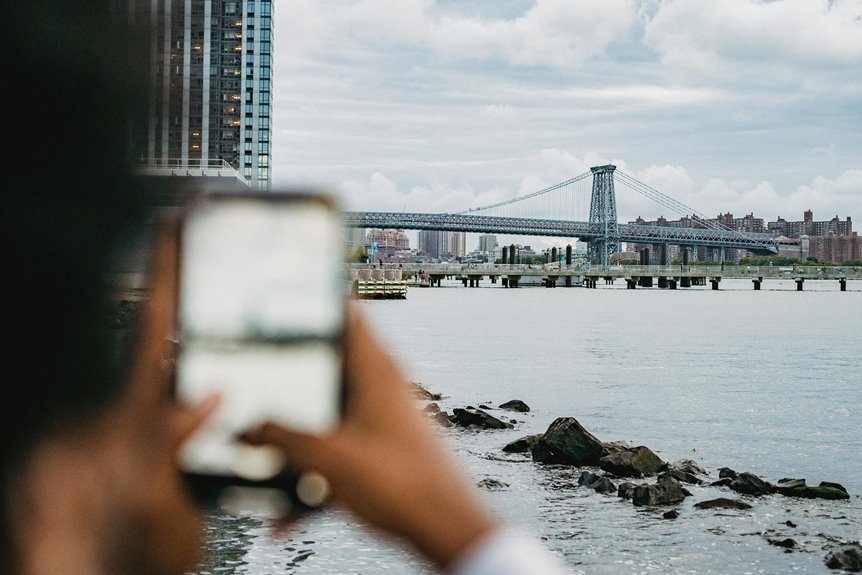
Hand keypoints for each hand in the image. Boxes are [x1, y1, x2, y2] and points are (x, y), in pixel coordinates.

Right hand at [243, 305, 495, 569]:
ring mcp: (382, 421)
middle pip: (327, 369)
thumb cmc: (404, 485)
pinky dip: (312, 478)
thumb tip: (247, 430)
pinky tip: (285, 516)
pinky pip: (337, 454)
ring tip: (258, 457)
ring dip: (295, 440)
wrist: (447, 530)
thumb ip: (282, 439)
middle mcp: (381, 389)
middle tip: (250, 382)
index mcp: (376, 372)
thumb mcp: (328, 458)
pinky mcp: (381, 451)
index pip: (348, 316)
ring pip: (327, 417)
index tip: (282, 299)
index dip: (318, 302)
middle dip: (288, 381)